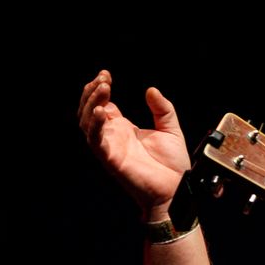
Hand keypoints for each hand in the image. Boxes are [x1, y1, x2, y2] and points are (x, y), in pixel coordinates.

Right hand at [78, 69, 190, 216]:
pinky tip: (101, 111)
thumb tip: (151, 90)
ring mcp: (110, 148)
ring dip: (91, 104)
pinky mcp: (111, 160)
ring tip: (102, 88)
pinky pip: (95, 141)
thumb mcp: (171, 130)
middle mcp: (113, 137)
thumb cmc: (173, 165)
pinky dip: (95, 125)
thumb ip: (163, 109)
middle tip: (102, 78)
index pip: (103, 104)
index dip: (100, 88)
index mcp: (124, 129)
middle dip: (92, 92)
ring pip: (87, 123)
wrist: (177, 189)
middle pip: (89, 110)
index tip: (106, 74)